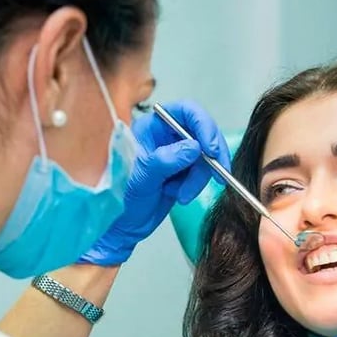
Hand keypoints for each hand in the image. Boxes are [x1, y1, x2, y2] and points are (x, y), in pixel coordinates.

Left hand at [78, 100, 230, 265]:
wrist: (123, 224)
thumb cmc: (120, 197)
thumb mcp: (141, 178)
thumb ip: (166, 160)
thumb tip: (194, 148)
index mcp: (151, 127)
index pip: (185, 112)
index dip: (203, 125)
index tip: (211, 148)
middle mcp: (166, 136)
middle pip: (202, 132)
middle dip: (210, 156)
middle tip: (216, 174)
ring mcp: (176, 154)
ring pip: (204, 156)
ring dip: (199, 177)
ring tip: (182, 194)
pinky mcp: (183, 171)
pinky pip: (201, 172)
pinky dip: (195, 185)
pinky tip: (179, 195)